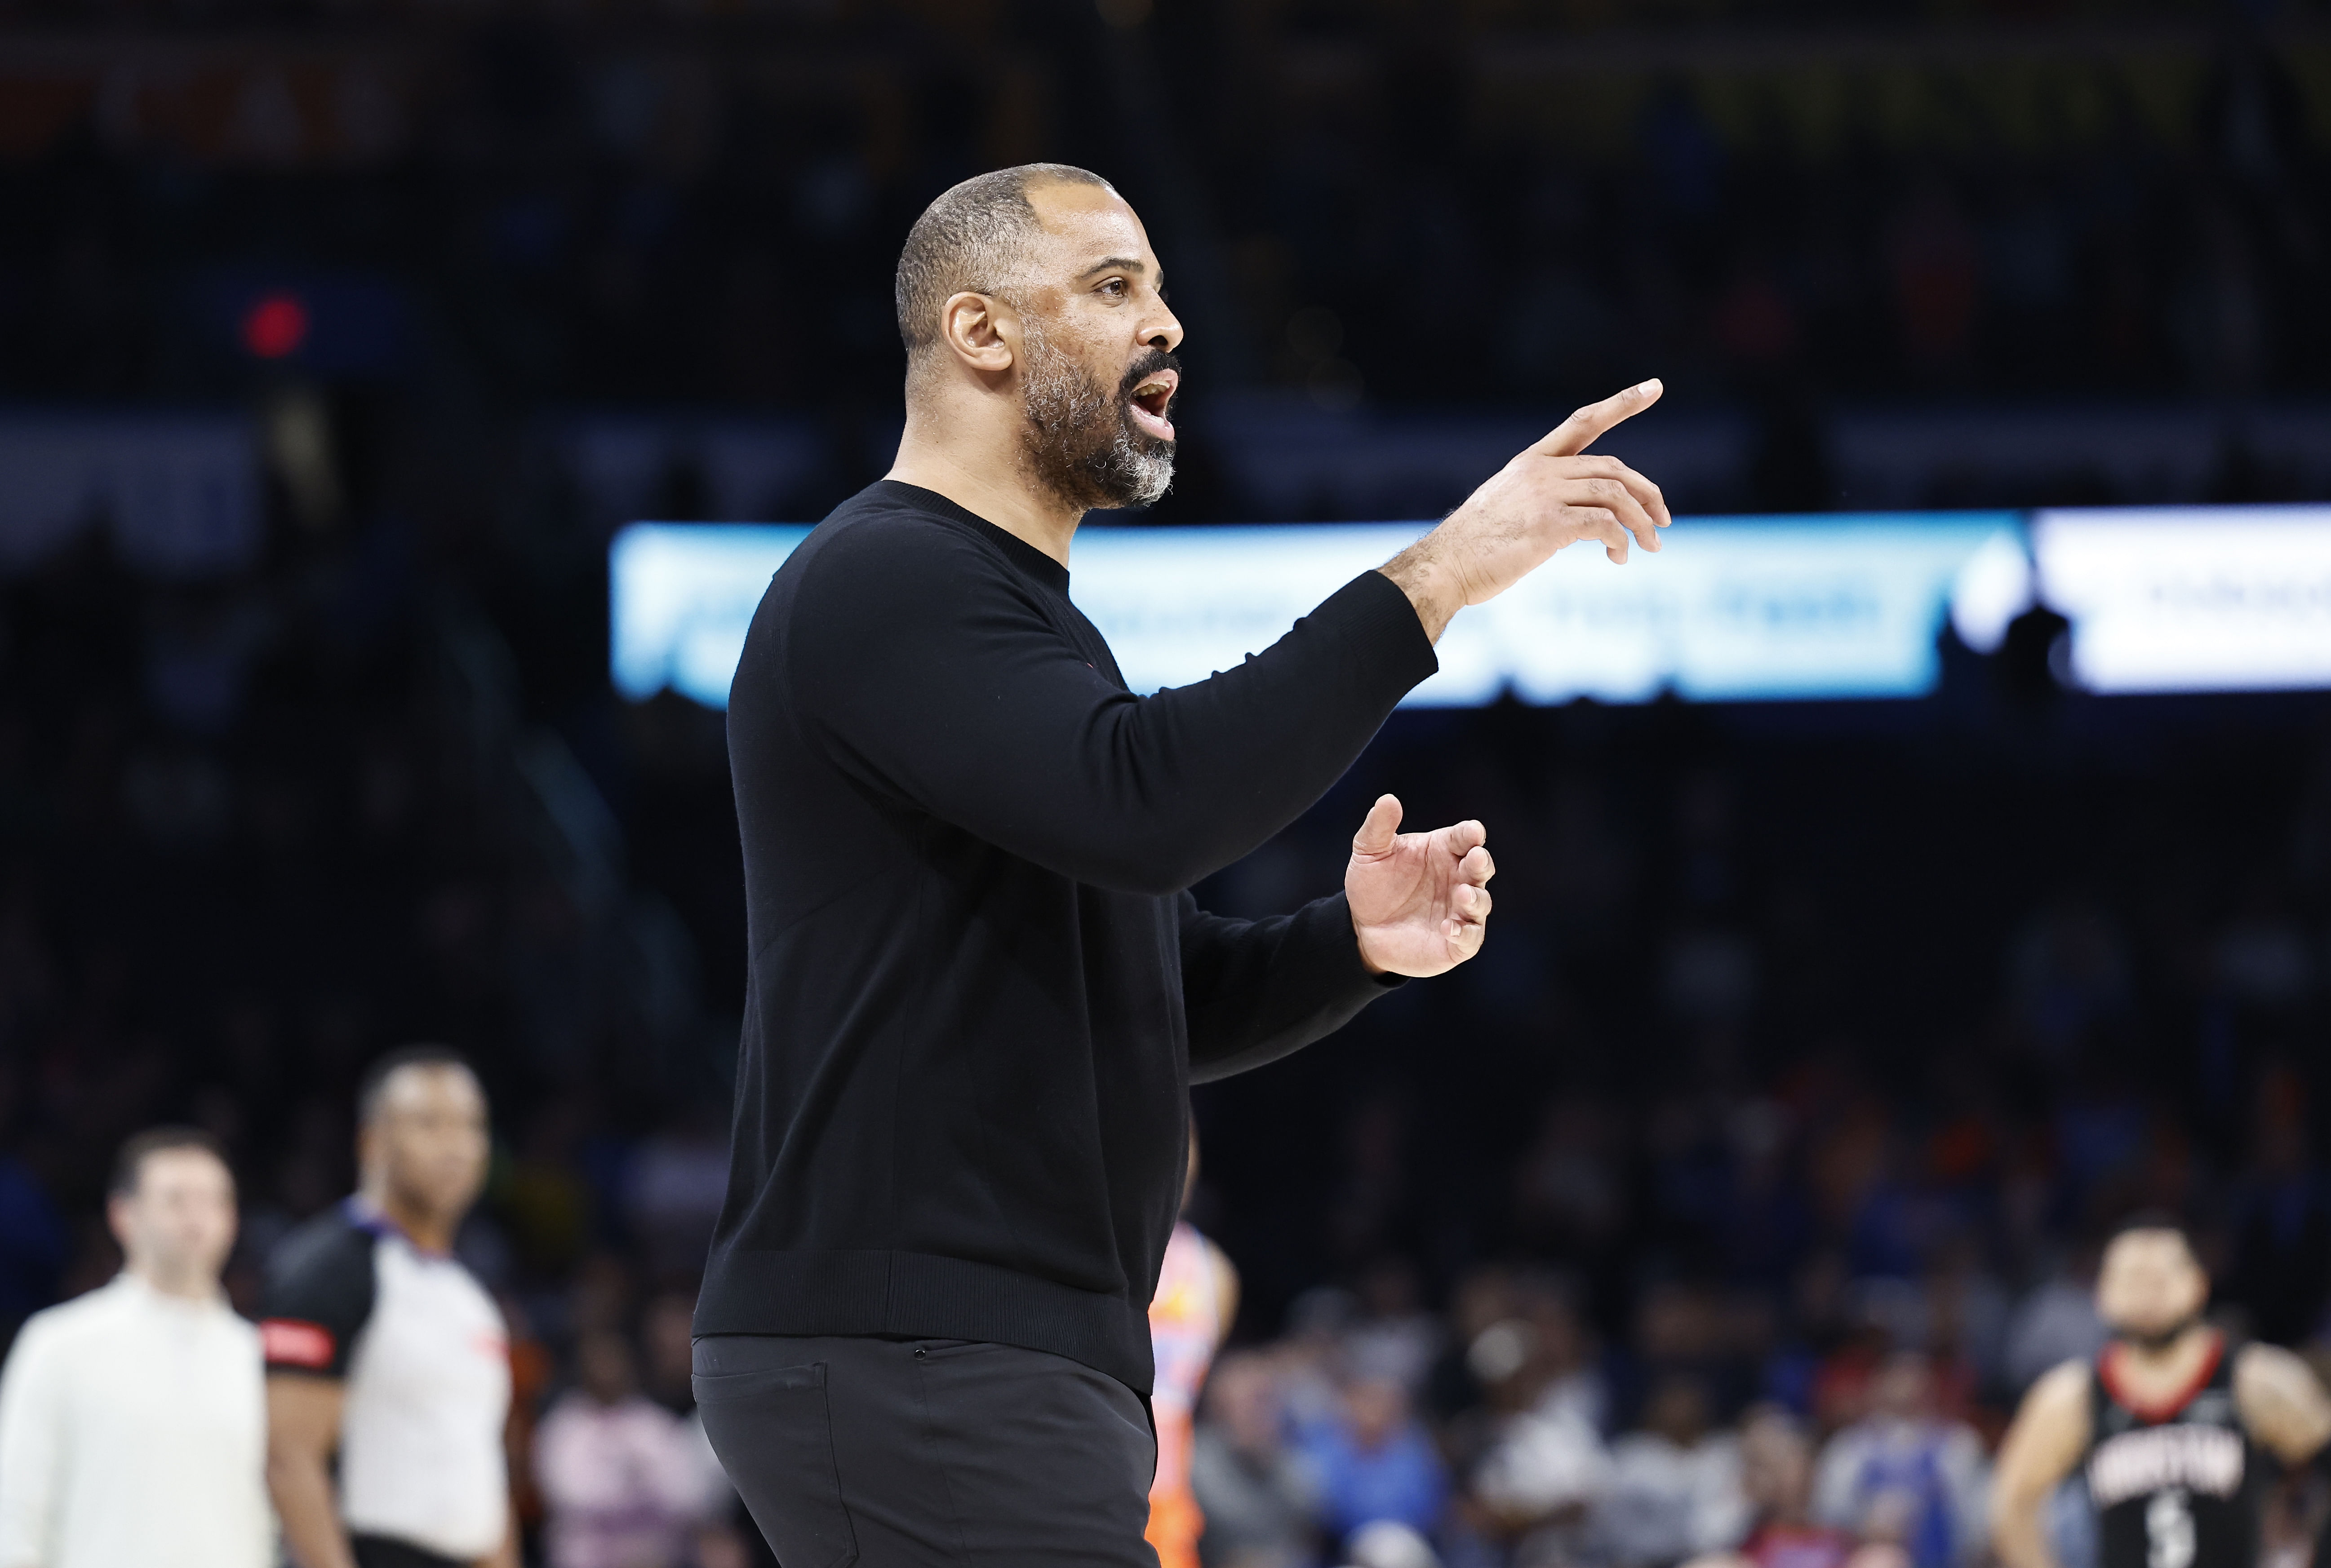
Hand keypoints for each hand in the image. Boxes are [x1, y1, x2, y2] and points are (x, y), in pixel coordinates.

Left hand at [1345, 794, 1493, 977]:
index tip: (1473, 832)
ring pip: (1481, 902)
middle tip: (1475, 858)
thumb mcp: (1369, 852)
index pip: (1464, 837)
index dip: (1471, 834)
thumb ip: (1379, 827)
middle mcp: (1457, 878)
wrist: (1361, 927)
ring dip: (1475, 898)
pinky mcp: (1456, 942)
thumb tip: (1388, 799)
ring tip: (1461, 894)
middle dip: (1481, 862)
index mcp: (1443, 850)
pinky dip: (1464, 933)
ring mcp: (1459, 910)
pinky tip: (1449, 928)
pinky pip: (1470, 937)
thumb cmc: (1372, 885)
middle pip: (1480, 867)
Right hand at [1380, 379, 1670, 640]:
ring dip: (1641, 522)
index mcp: (1530, 462)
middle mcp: (1539, 471)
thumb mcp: (1508, 508)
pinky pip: (1603, 524)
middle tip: (1663, 522)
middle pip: (1613, 468)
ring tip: (1651, 546)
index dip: (1622, 403)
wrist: (1444, 567)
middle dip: (1647, 493)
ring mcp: (1543, 495)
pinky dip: (1619, 541)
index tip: (1655, 387)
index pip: (1584, 421)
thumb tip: (1585, 519)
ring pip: (1615, 495)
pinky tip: (1617, 557)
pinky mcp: (1548, 524)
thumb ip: (1544, 500)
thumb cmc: (1474, 547)